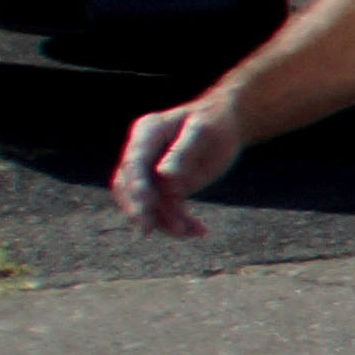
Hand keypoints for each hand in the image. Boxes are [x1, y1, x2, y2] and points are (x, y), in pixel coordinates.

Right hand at [108, 95, 241, 240]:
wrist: (225, 126)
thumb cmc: (214, 123)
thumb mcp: (203, 133)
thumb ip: (183, 153)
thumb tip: (164, 177)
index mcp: (148, 131)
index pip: (134, 162)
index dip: (136, 186)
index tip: (144, 207)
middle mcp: (142, 152)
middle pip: (129, 185)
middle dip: (140, 209)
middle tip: (148, 232)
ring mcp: (149, 171)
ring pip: (145, 202)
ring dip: (164, 221)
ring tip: (193, 231)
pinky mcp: (161, 187)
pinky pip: (162, 209)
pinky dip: (177, 222)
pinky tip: (197, 231)